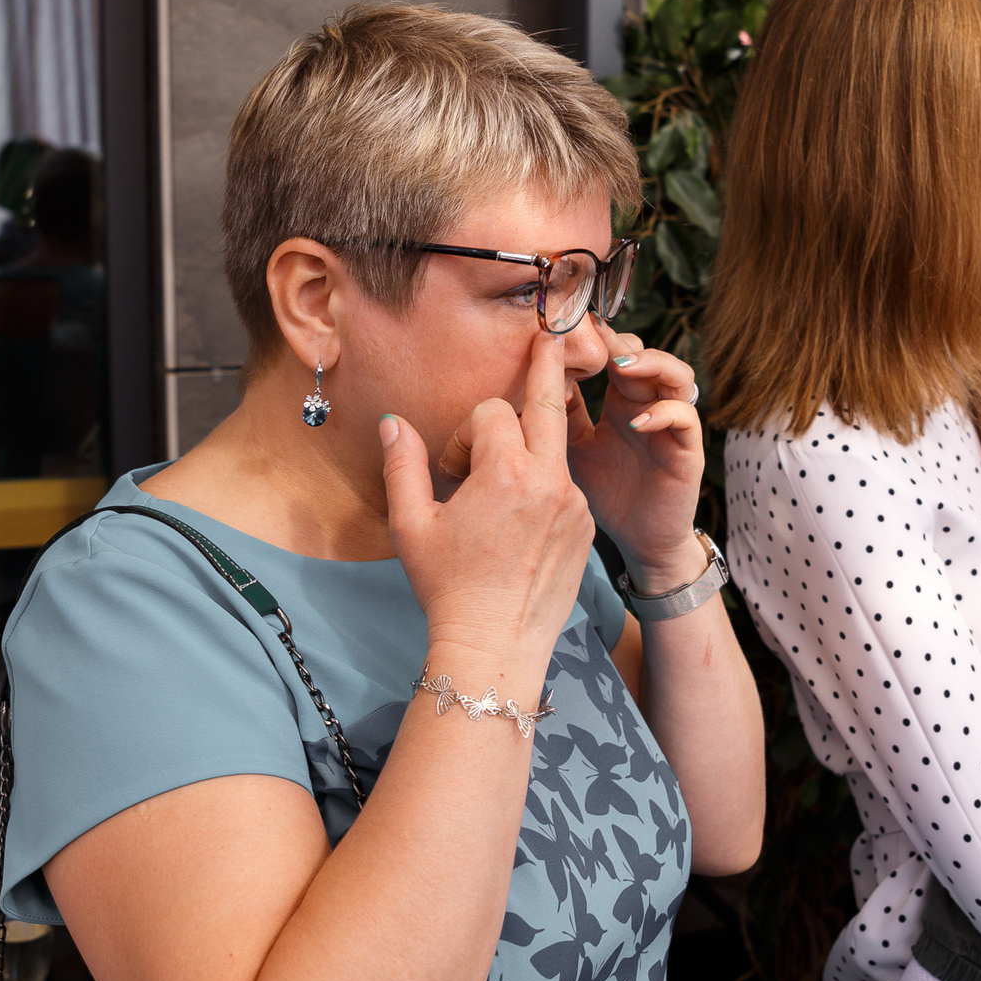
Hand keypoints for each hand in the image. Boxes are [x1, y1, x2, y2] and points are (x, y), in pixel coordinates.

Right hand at [381, 331, 596, 681]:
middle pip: (550, 405)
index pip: (492, 414)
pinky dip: (543, 489)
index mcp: (508, 473)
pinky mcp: (587, 528)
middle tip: (553, 333)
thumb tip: (393, 423)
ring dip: (527, 453)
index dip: (465, 436)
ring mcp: (576, 505)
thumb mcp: (412, 524)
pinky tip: (519, 528)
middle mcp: (551, 481)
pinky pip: (565, 488)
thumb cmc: (448, 588)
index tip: (451, 473)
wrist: (496, 646)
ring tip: (498, 491)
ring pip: (554, 452)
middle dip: (549, 365)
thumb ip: (403, 464)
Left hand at [563, 329, 707, 587]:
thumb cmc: (608, 493)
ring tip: (622, 368)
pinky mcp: (687, 450)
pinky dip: (664, 412)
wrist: (639, 541)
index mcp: (623, 402)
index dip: (602, 340)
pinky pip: (685, 418)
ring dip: (652, 365)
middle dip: (624, 344)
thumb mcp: (575, 449)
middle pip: (648, 356)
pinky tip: (636, 421)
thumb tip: (535, 383)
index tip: (574, 329)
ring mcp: (671, 425)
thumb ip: (565, 417)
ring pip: (678, 376)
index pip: (618, 356)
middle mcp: (650, 406)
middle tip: (598, 339)